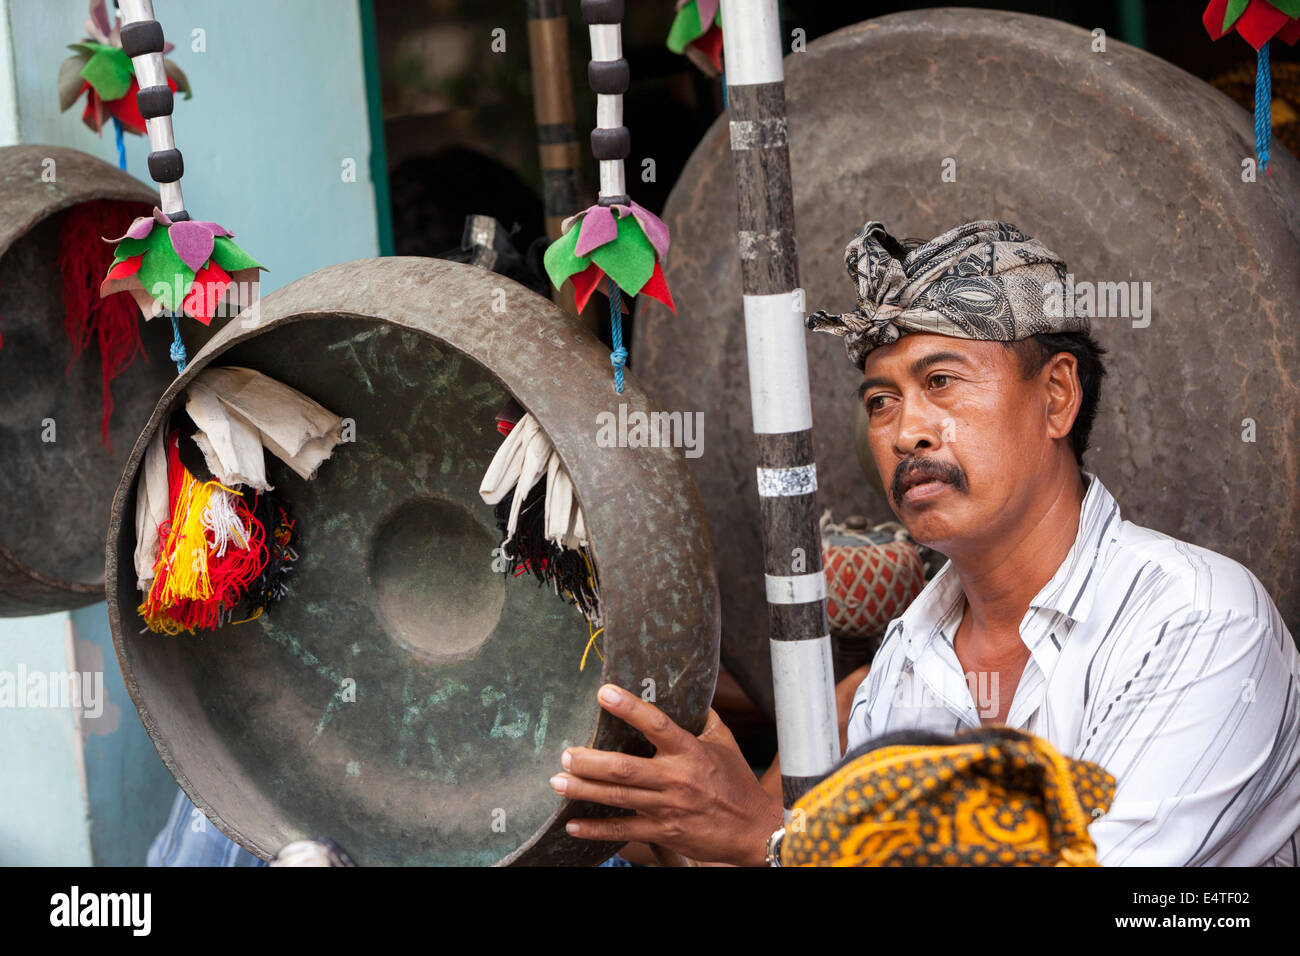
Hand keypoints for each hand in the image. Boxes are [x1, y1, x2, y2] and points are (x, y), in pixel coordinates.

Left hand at [552, 684, 784, 866]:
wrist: (753, 829)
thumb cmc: (737, 782)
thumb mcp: (724, 742)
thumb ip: (703, 716)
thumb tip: (689, 688)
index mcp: (691, 751)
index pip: (657, 724)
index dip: (629, 708)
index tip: (604, 693)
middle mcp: (677, 778)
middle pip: (625, 768)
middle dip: (590, 761)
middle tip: (567, 754)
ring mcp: (668, 808)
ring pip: (618, 797)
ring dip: (584, 790)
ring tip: (558, 782)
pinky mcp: (664, 832)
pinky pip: (623, 829)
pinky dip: (596, 828)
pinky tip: (572, 824)